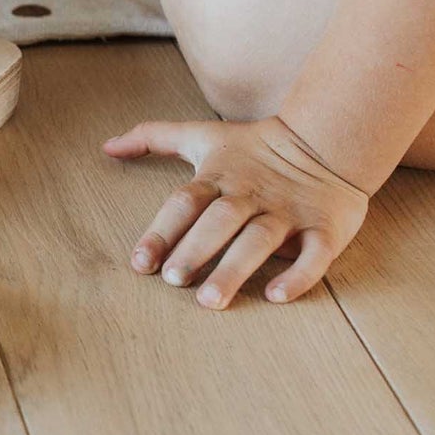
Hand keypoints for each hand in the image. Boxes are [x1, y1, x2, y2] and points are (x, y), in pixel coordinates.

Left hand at [103, 116, 369, 308]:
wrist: (326, 137)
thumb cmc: (255, 147)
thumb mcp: (203, 135)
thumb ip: (155, 137)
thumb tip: (108, 146)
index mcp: (221, 176)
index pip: (186, 202)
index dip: (162, 230)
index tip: (141, 262)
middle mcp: (252, 194)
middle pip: (220, 220)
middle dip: (196, 249)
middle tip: (173, 280)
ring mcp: (289, 211)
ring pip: (260, 239)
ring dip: (235, 268)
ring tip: (210, 300)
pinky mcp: (324, 228)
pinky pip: (314, 254)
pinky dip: (298, 275)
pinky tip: (276, 296)